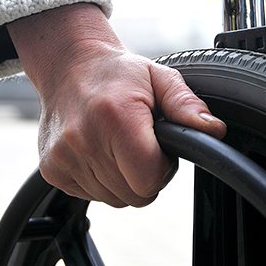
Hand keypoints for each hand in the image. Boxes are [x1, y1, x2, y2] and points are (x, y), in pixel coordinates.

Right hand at [7, 3, 225, 206]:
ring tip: (119, 145)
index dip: (162, 167)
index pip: (149, 178)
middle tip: (141, 144)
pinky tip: (100, 151)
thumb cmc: (119, 73)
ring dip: (124, 179)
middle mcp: (83, 139)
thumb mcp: (160, 78)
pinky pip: (92, 196)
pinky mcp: (51, 169)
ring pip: (114, 199)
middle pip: (134, 195)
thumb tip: (214, 129)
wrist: (70, 66)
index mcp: (115, 116)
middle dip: (146, 175)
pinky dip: (102, 180)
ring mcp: (63, 157)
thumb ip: (187, 106)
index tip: (159, 147)